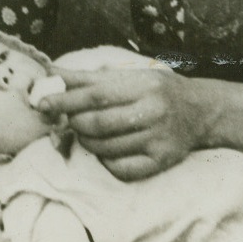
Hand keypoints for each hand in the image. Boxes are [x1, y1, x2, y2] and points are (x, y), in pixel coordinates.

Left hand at [40, 66, 203, 179]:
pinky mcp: (161, 161)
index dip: (64, 100)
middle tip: (71, 120)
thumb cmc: (155, 90)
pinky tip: (107, 150)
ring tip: (89, 133)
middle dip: (75, 123)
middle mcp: (153, 112)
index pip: (94, 95)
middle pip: (96, 124)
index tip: (41, 103)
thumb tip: (50, 73)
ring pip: (105, 148)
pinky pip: (120, 168)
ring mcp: (158, 139)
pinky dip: (105, 161)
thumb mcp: (127, 76)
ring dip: (87, 142)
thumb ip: (87, 78)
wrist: (200, 111)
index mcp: (142, 85)